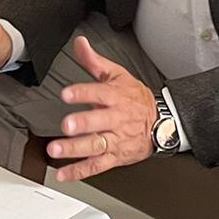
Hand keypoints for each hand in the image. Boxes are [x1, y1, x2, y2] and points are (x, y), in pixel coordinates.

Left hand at [45, 36, 155, 182]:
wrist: (162, 123)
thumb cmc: (135, 99)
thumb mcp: (117, 75)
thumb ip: (94, 62)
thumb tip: (80, 44)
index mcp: (116, 97)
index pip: (100, 93)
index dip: (83, 93)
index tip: (67, 93)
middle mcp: (116, 120)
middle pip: (100, 122)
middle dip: (83, 124)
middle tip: (67, 126)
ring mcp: (116, 140)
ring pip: (96, 145)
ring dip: (76, 149)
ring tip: (56, 150)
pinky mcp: (115, 156)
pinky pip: (97, 166)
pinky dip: (79, 172)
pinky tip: (63, 174)